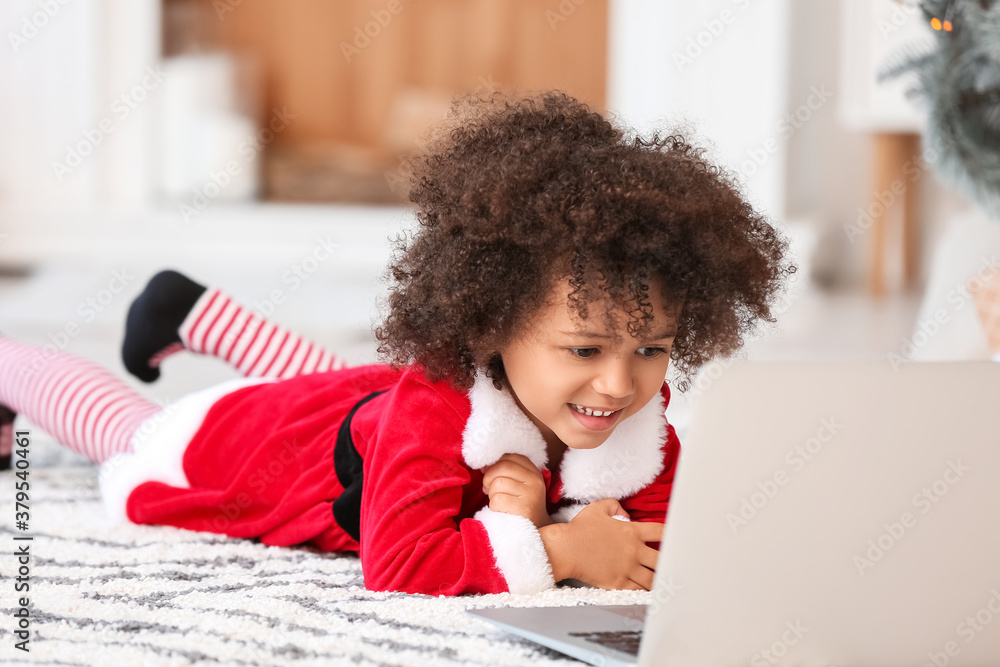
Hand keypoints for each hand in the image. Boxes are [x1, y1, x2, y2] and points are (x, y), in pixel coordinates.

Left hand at [481, 453, 551, 527]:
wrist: (536, 531)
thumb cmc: (521, 506)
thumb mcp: (520, 485)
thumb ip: (507, 472)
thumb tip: (484, 466)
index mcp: (534, 472)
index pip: (510, 457)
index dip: (495, 463)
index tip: (487, 472)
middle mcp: (535, 480)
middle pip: (503, 466)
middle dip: (489, 477)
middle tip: (487, 488)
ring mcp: (530, 494)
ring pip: (498, 483)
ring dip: (491, 494)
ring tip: (498, 501)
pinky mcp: (523, 508)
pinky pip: (497, 500)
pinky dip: (493, 506)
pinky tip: (500, 510)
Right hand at [540, 498, 662, 590]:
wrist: (565, 549)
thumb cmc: (579, 528)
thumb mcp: (597, 509)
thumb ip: (615, 506)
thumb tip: (625, 513)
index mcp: (631, 532)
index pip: (661, 532)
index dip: (671, 535)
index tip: (674, 539)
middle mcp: (633, 551)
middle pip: (662, 560)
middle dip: (668, 562)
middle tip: (672, 564)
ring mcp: (627, 569)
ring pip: (653, 579)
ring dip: (659, 579)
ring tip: (663, 580)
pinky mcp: (618, 582)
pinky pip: (639, 590)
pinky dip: (645, 590)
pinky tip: (648, 590)